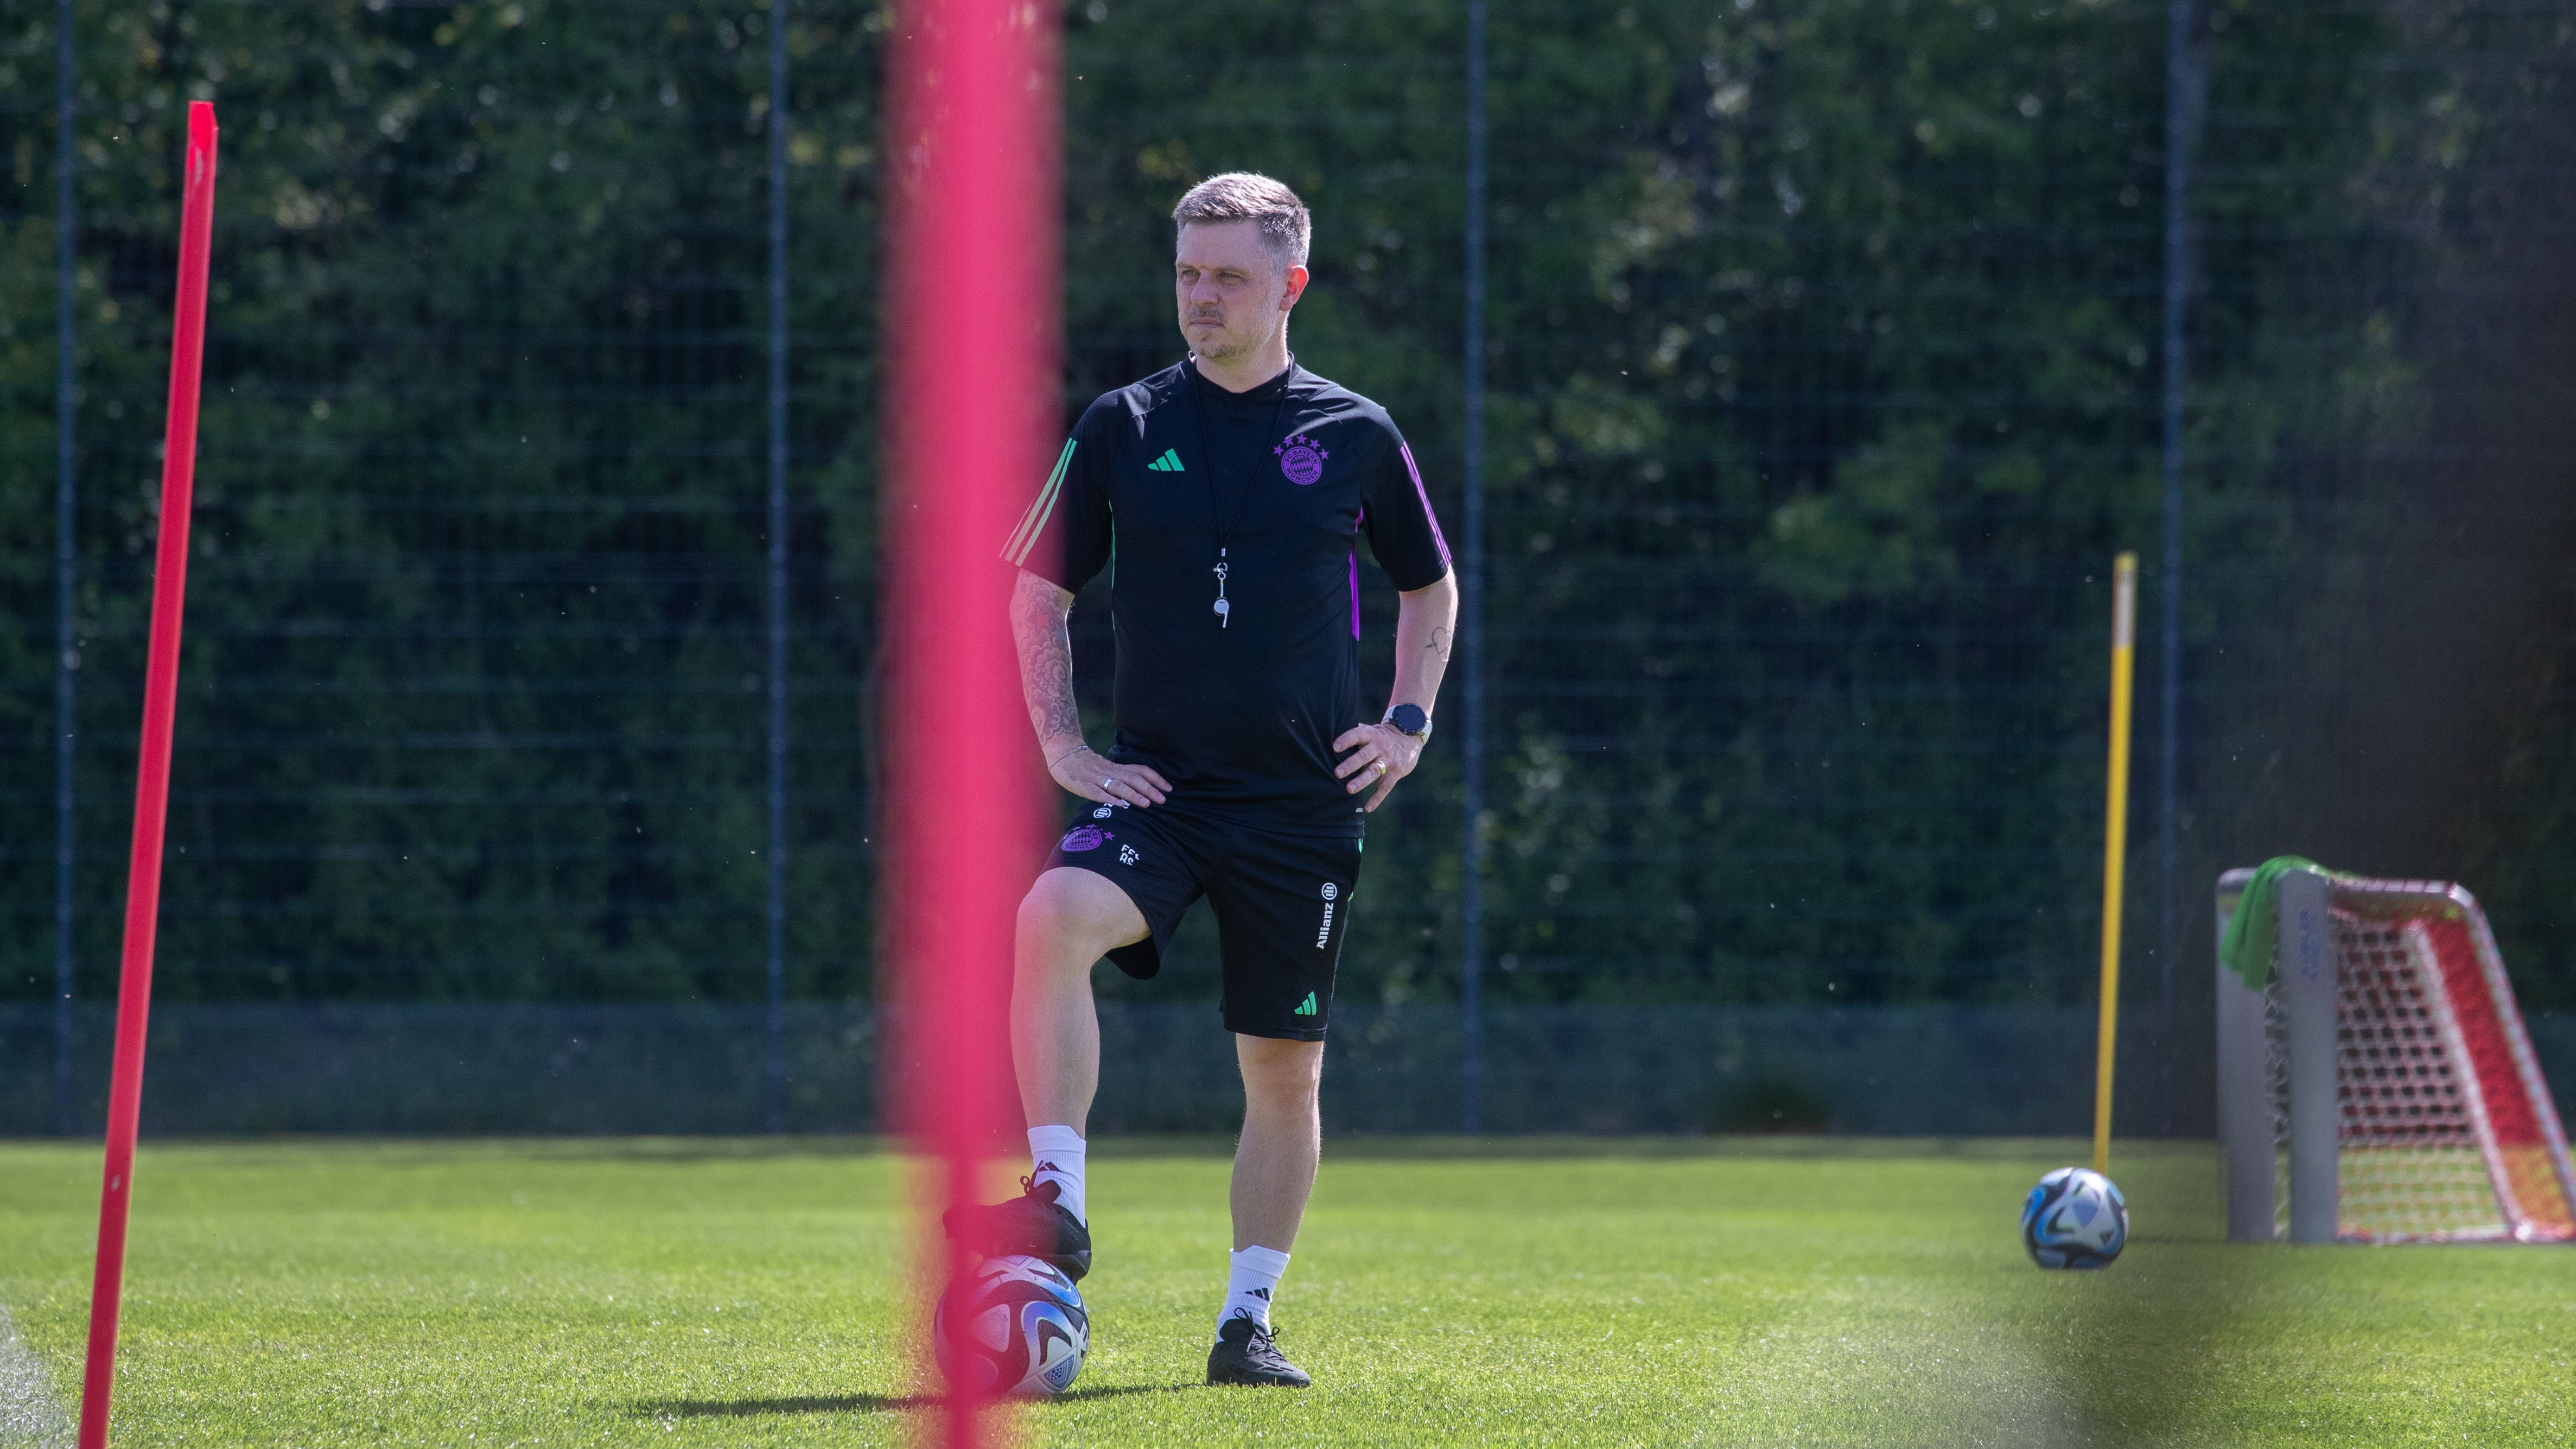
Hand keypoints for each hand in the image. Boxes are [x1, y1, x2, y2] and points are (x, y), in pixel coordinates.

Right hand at [1047, 743, 1170, 807]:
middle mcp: (1109, 771)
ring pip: (1118, 785)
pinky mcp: (1082, 785)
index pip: (1140, 770)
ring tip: (1146, 804)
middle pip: (1133, 779)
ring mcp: (1096, 778)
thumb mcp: (1107, 768)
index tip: (1169, 788)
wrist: (1063, 754)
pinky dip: (1109, 799)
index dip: (1156, 778)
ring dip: (1133, 795)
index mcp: (1116, 767)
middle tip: (1163, 800)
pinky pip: (1097, 793)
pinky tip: (1119, 806)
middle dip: (1149, 789)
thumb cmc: (1086, 765)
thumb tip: (1141, 789)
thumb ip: (1121, 777)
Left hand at [1332, 722, 1421, 813]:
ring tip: (1349, 789)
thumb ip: (1355, 734)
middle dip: (1351, 764)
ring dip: (1361, 781)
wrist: (1408, 737)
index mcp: (1371, 735)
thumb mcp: (1371, 731)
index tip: (1335, 747)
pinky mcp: (1396, 772)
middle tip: (1337, 773)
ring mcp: (1389, 760)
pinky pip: (1385, 787)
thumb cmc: (1381, 736)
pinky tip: (1367, 808)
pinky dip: (1377, 798)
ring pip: (1374, 771)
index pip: (1357, 735)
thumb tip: (1330, 733)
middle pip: (1364, 756)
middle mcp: (1380, 747)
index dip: (1346, 740)